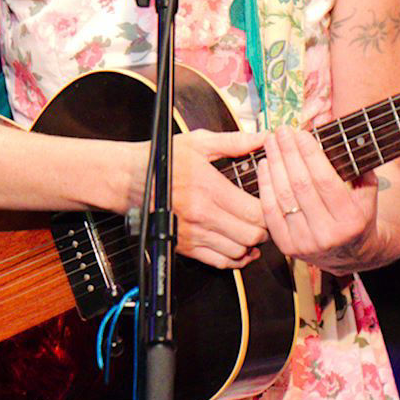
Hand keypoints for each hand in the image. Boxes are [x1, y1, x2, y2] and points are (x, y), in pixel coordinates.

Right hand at [163, 129, 270, 270]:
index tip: (273, 201)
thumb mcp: (198, 142)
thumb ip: (234, 142)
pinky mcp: (186, 247)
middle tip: (267, 217)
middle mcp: (203, 215)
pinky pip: (220, 263)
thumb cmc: (161, 159)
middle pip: (252, 235)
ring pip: (239, 252)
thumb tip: (263, 137)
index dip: (271, 210)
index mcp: (209, 188)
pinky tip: (242, 248)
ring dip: (252, 244)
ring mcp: (194, 234)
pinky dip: (236, 259)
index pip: (255, 212)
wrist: (126, 180)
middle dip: (265, 229)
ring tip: (254, 230)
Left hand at [256, 125, 378, 269]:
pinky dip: (265, 186)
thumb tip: (338, 134)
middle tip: (281, 132)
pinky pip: (270, 212)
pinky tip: (264, 166)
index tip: (300, 133)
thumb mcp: (368, 193)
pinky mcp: (287, 247)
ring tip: (270, 143)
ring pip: (283, 197)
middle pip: (301, 185)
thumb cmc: (357, 216)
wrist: (351, 255)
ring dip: (274, 165)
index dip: (310, 154)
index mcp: (351, 220)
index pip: (325, 180)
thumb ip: (359, 166)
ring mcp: (305, 243)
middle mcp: (328, 234)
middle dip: (288, 154)